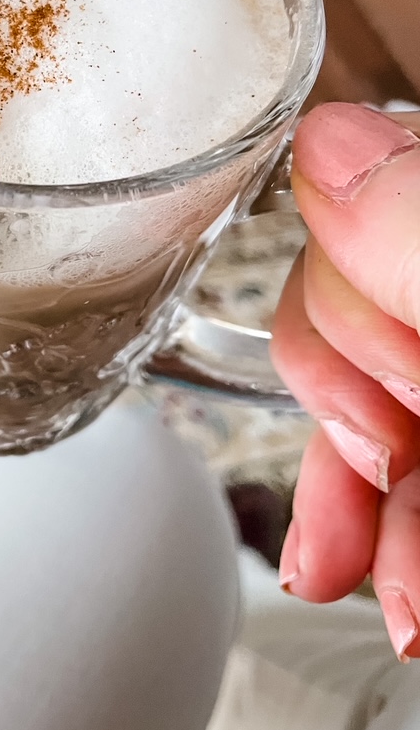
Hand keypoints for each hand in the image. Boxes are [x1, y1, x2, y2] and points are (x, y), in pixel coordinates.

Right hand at [271, 102, 419, 658]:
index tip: (393, 415)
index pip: (346, 213)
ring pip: (370, 406)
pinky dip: (391, 538)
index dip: (351, 325)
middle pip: (341, 312)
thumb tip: (326, 139)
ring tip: (386, 589)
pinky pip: (403, 468)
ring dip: (359, 508)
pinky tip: (395, 589)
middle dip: (352, 418)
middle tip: (388, 472)